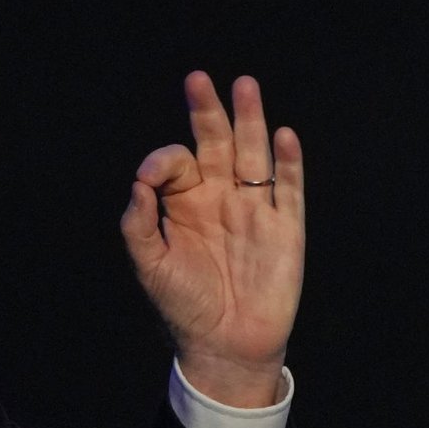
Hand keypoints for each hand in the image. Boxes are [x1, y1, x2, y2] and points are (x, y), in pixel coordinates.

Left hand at [120, 71, 304, 407]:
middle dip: (208, 112)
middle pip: (217, 144)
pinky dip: (288, 163)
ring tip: (245, 86)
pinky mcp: (286, 228)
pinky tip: (283, 136)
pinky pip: (289, 188)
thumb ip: (139, 222)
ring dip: (250, 121)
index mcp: (185, 204)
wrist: (225, 347)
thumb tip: (139, 180)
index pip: (178, 163)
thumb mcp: (150, 265)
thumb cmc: (184, 307)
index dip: (164, 161)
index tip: (152, 176)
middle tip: (199, 80)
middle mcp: (220, 198)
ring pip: (254, 155)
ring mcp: (255, 210)